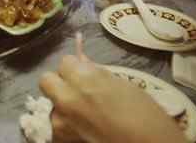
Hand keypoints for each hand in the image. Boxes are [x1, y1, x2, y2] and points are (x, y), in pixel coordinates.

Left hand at [39, 55, 185, 142]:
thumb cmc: (148, 118)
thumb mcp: (125, 87)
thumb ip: (97, 74)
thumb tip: (82, 63)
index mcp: (84, 78)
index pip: (64, 61)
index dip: (75, 68)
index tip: (84, 74)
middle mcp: (66, 97)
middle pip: (47, 80)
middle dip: (60, 83)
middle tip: (78, 92)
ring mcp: (60, 121)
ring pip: (51, 106)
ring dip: (64, 107)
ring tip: (87, 117)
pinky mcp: (60, 140)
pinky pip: (56, 127)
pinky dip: (68, 128)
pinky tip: (86, 131)